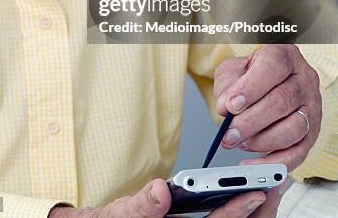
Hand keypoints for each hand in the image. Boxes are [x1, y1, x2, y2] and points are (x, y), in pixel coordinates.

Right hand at [48, 177, 289, 216]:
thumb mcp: (118, 216)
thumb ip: (140, 207)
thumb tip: (161, 192)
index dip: (238, 212)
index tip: (256, 192)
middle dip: (259, 209)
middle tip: (276, 181)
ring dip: (256, 209)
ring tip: (270, 183)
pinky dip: (243, 209)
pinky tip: (251, 193)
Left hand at [214, 44, 321, 171]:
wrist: (267, 81)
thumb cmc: (252, 74)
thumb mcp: (234, 69)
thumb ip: (227, 85)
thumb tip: (226, 107)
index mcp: (284, 56)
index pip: (272, 68)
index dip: (250, 89)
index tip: (230, 106)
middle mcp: (303, 80)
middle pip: (281, 102)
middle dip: (250, 122)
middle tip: (229, 135)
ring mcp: (311, 107)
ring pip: (293, 129)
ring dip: (262, 142)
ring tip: (239, 142)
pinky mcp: (313, 132)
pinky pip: (298, 153)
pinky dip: (275, 162)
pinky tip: (255, 162)